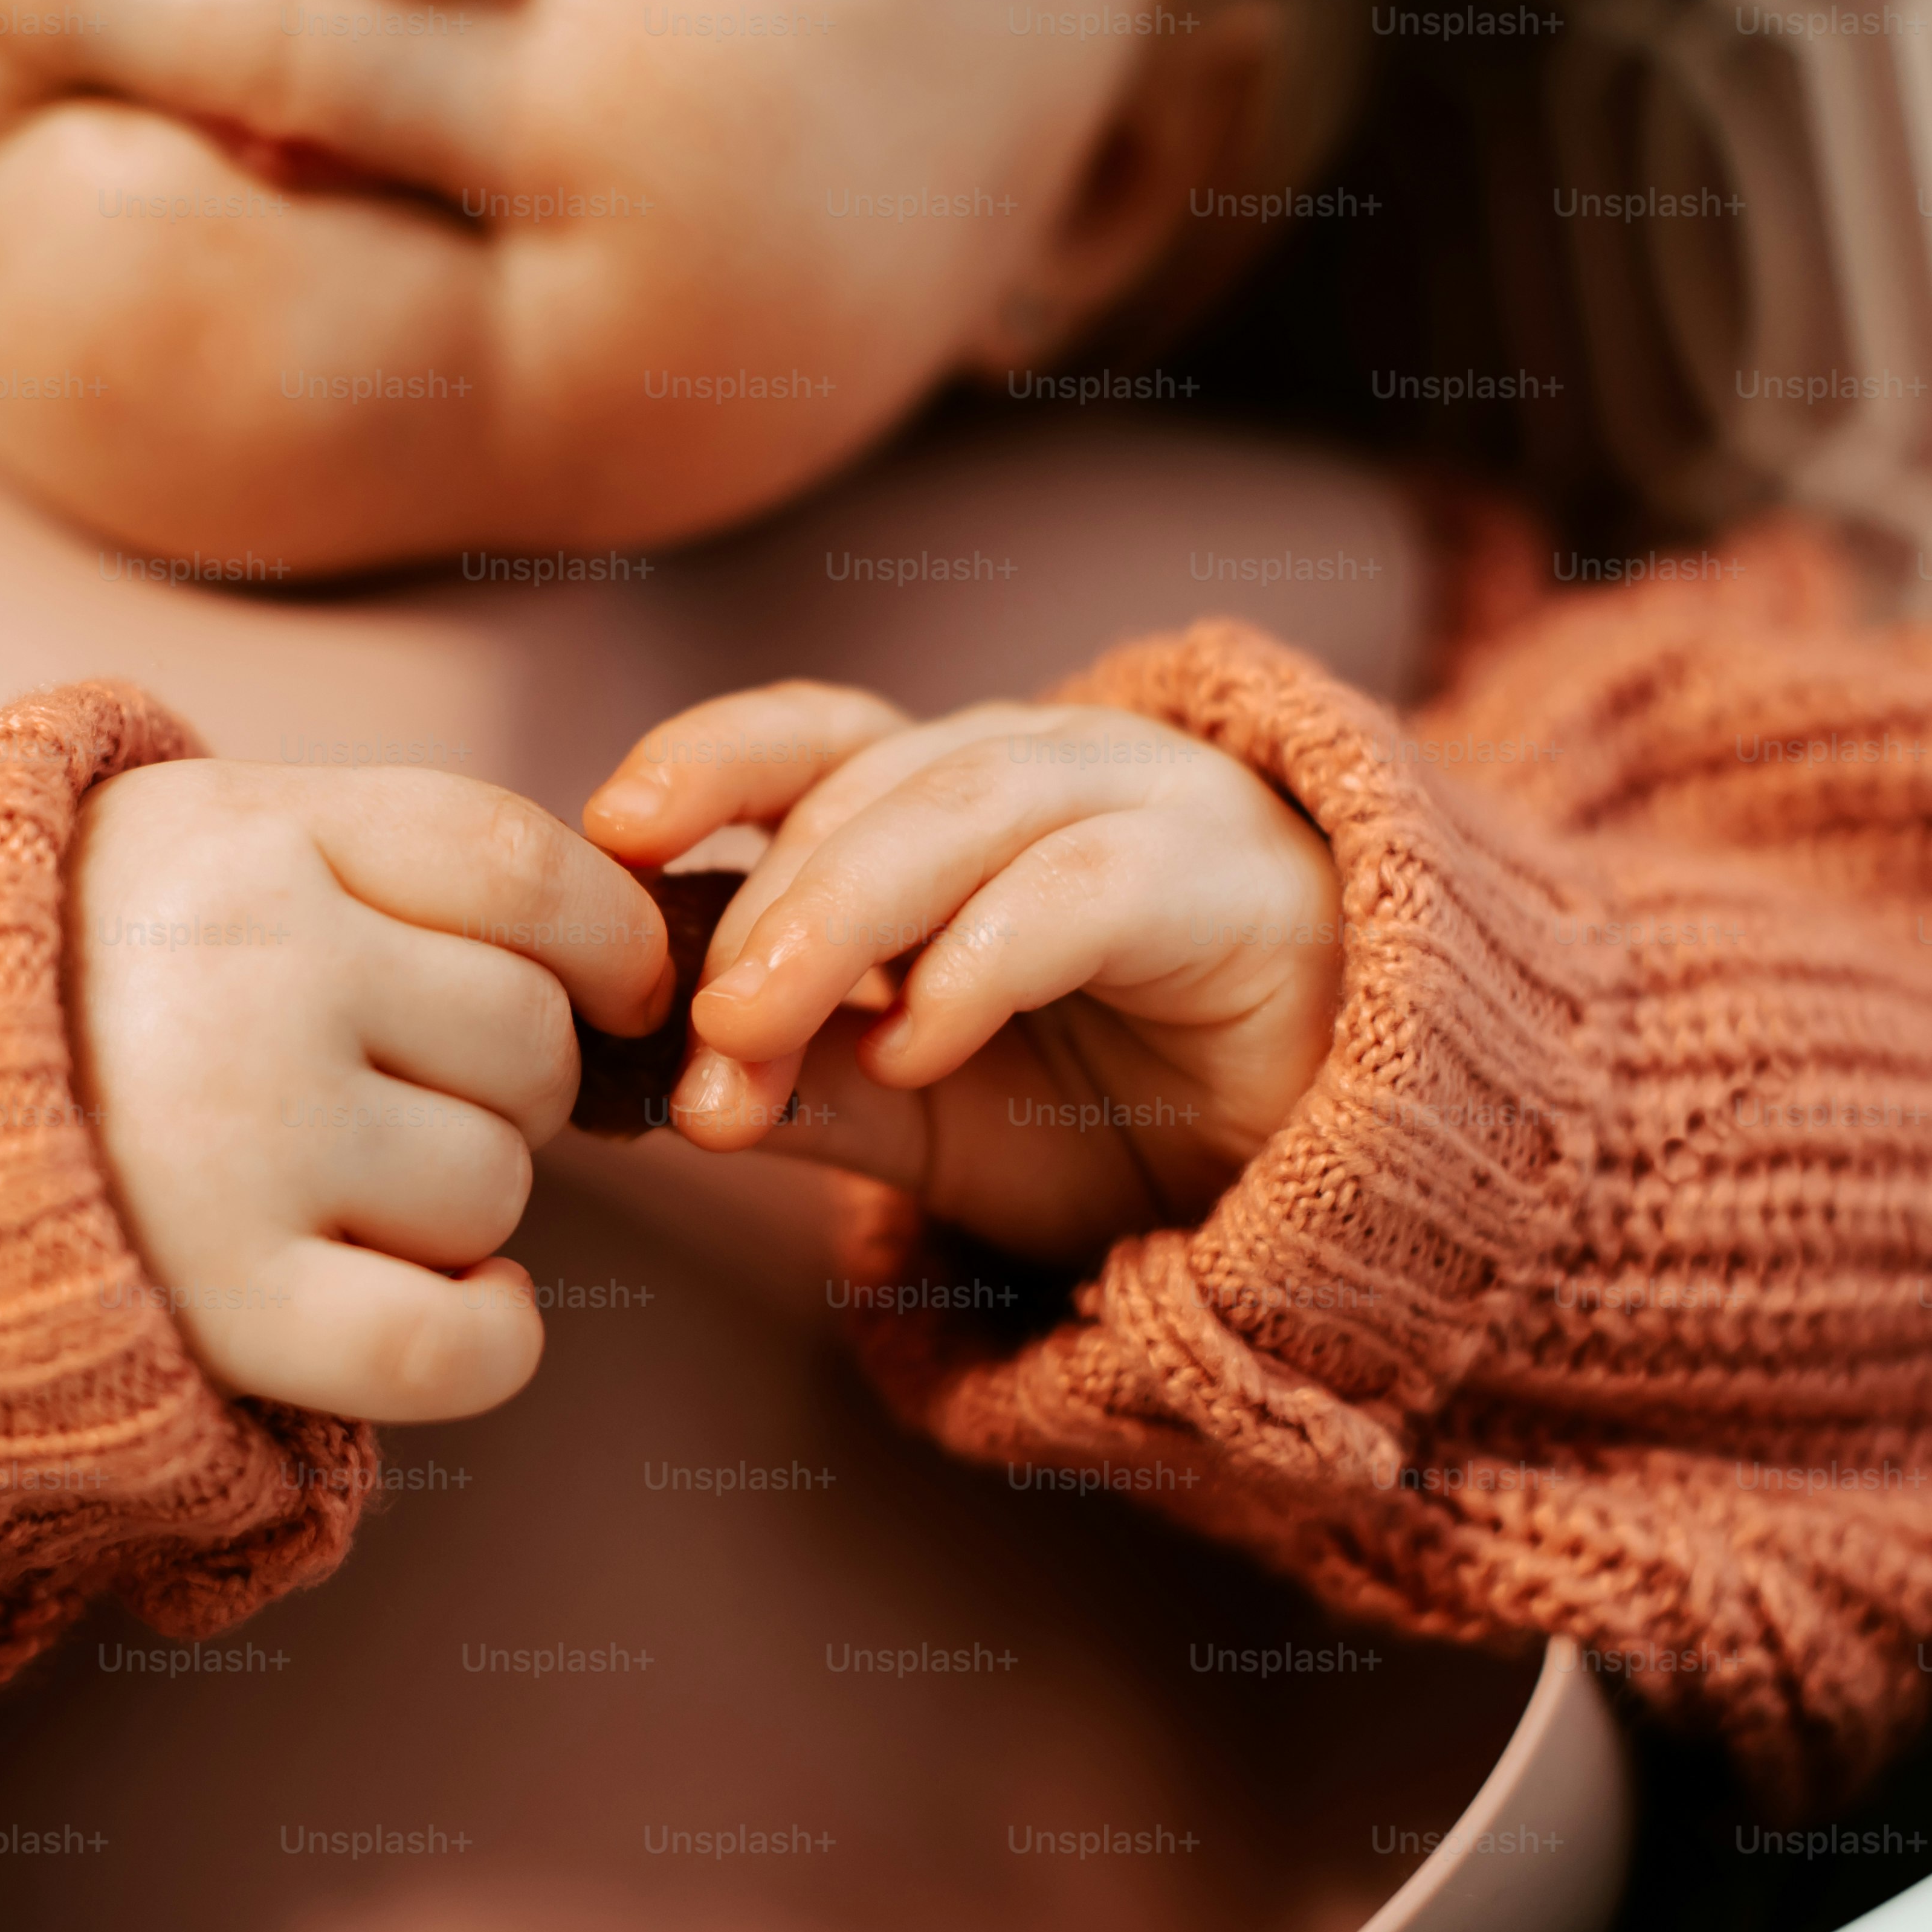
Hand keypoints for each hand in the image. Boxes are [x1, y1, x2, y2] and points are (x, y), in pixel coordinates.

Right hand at [68, 760, 668, 1420]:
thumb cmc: (45, 992)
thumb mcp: (178, 843)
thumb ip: (361, 856)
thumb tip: (612, 946)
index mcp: (242, 836)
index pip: (513, 861)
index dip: (606, 939)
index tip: (615, 988)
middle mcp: (253, 970)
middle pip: (526, 1038)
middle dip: (495, 1085)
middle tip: (380, 1102)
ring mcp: (242, 1138)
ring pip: (495, 1183)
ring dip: (453, 1207)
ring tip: (323, 1191)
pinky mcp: (225, 1304)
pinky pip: (457, 1341)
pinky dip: (491, 1338)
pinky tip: (459, 1310)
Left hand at [581, 682, 1340, 1262]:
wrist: (1325, 1195)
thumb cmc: (1114, 1127)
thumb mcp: (919, 1117)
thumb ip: (797, 1082)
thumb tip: (648, 1088)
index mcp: (959, 797)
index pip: (814, 735)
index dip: (707, 761)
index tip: (606, 832)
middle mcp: (1048, 771)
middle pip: (870, 780)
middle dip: (761, 904)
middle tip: (694, 1027)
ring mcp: (1150, 807)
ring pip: (964, 809)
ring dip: (840, 917)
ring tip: (757, 1031)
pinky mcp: (1236, 882)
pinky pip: (1083, 887)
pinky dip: (981, 960)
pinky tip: (915, 1045)